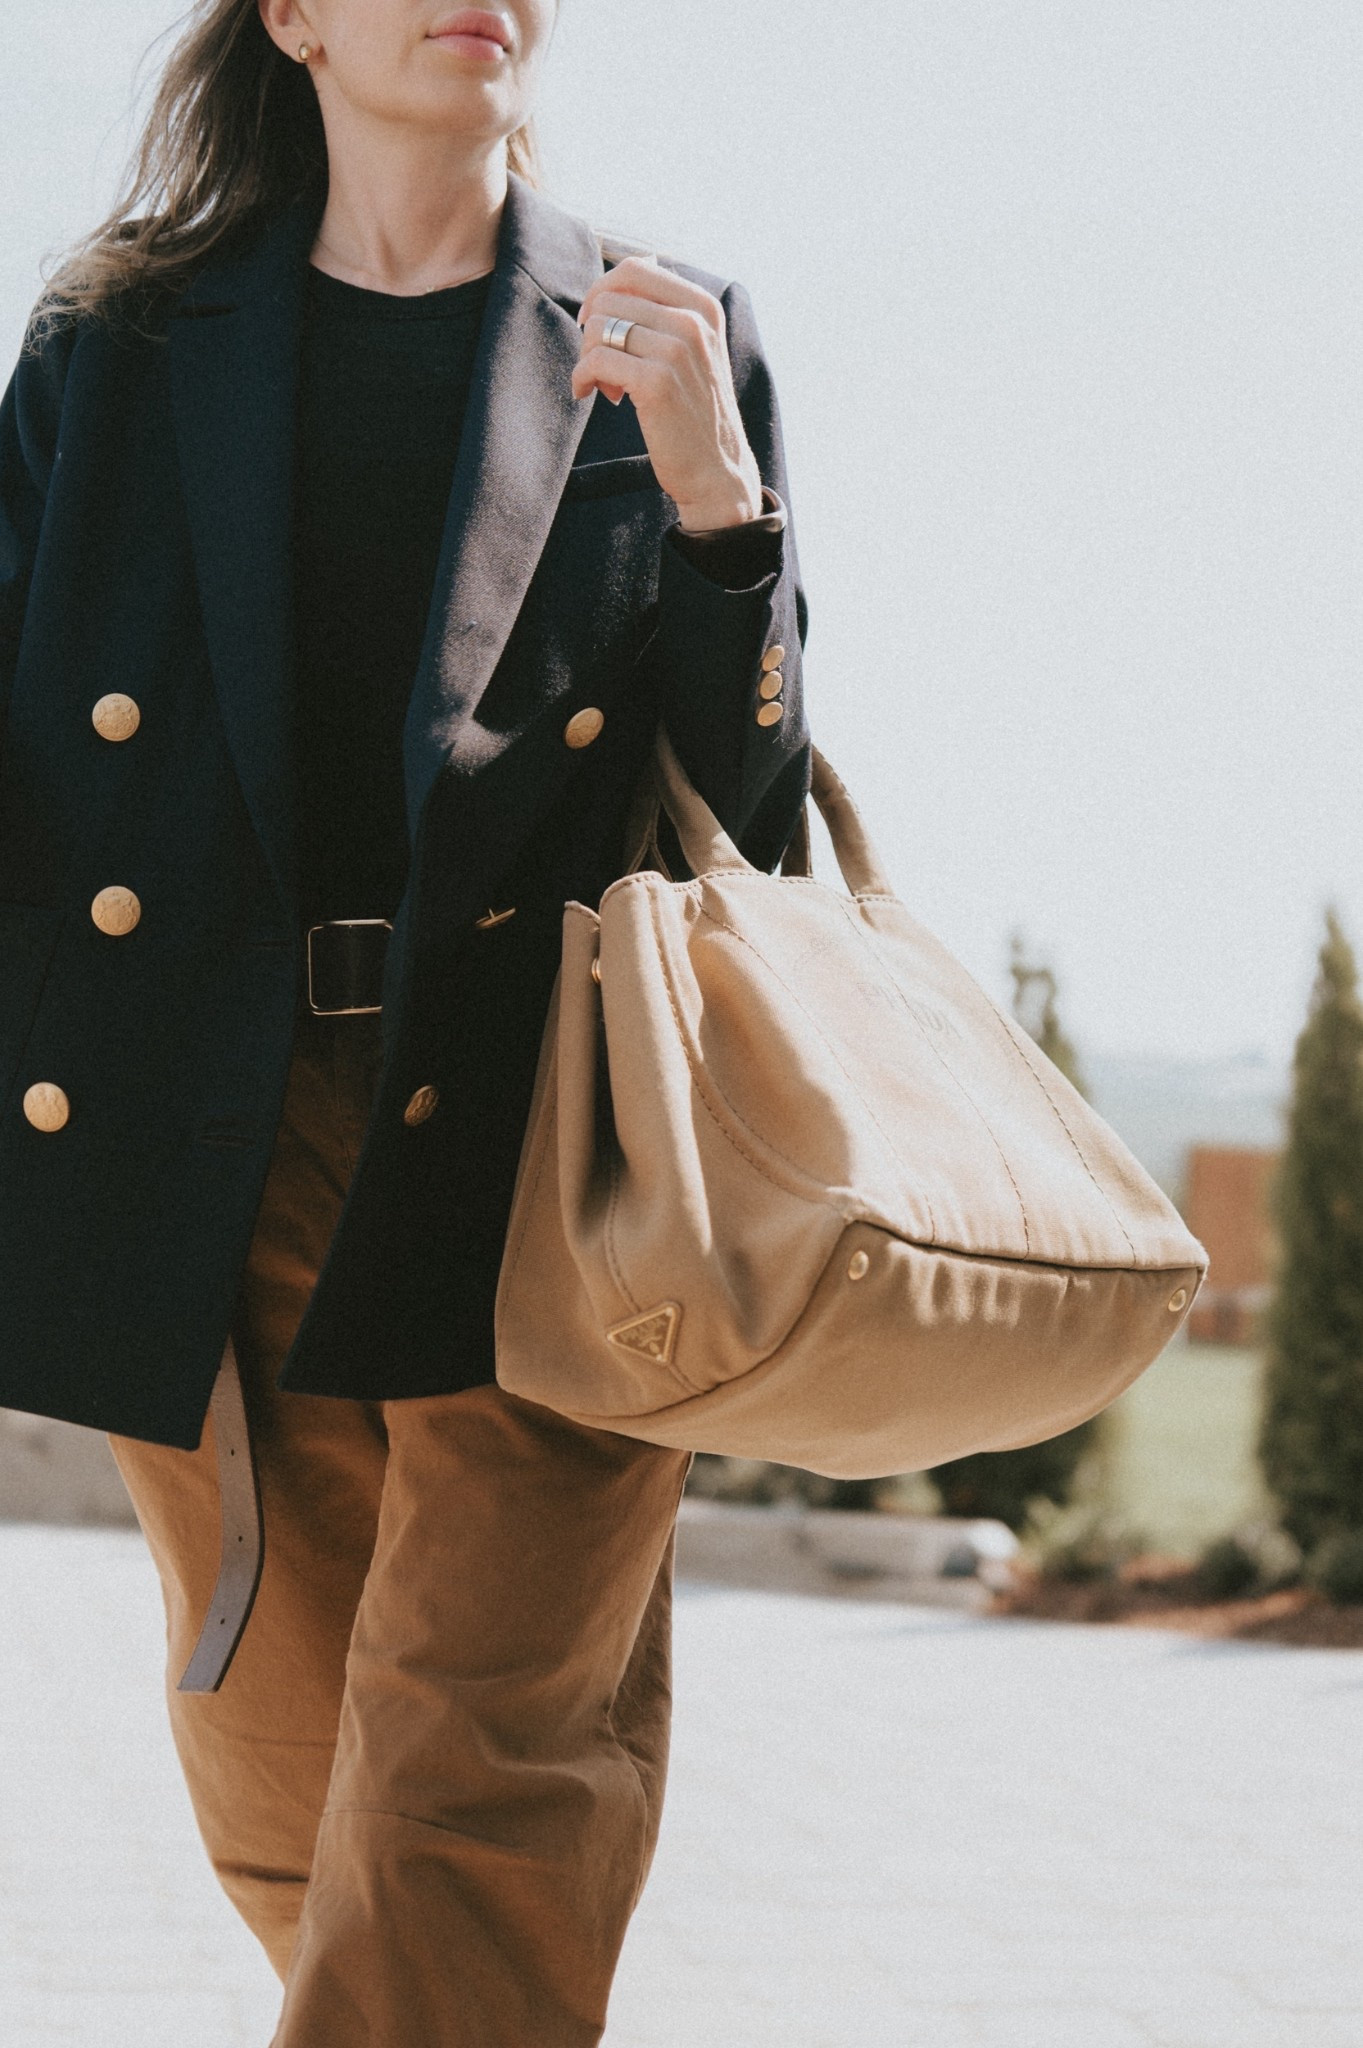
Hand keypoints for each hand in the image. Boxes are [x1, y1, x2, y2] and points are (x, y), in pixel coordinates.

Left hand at [573, 257, 764, 532]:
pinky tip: (591, 394)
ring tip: (606, 385)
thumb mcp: (697, 349)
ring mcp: (678, 351)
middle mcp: (694, 322)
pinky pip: (596, 361)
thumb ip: (670, 308)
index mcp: (703, 307)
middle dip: (594, 331)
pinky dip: (582, 378)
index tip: (594, 322)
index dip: (601, 291)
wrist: (717, 469)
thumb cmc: (696, 411)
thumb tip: (641, 262)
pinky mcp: (657, 383)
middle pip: (610, 298)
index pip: (635, 269)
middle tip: (603, 366)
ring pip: (599, 328)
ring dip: (589, 358)